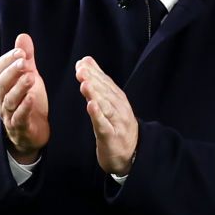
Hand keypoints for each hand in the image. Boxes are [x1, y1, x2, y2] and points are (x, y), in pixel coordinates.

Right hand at [0, 33, 48, 161]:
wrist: (33, 132)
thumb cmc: (29, 101)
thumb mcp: (29, 77)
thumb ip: (26, 58)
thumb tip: (22, 36)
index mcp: (2, 85)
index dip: (8, 60)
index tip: (21, 51)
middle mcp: (2, 99)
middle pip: (1, 84)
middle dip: (12, 71)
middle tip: (25, 61)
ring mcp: (9, 114)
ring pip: (9, 100)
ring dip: (19, 87)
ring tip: (31, 77)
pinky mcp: (19, 128)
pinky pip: (19, 117)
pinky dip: (24, 108)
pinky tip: (32, 98)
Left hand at [75, 56, 137, 175]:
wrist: (133, 154)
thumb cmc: (118, 126)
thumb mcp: (110, 103)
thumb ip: (99, 82)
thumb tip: (86, 61)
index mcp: (118, 100)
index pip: (106, 83)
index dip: (95, 72)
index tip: (82, 63)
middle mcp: (120, 109)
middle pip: (105, 92)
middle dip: (93, 80)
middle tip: (81, 70)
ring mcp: (117, 123)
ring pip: (105, 107)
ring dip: (95, 94)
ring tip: (85, 84)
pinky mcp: (111, 137)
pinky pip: (104, 125)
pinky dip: (97, 115)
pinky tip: (91, 106)